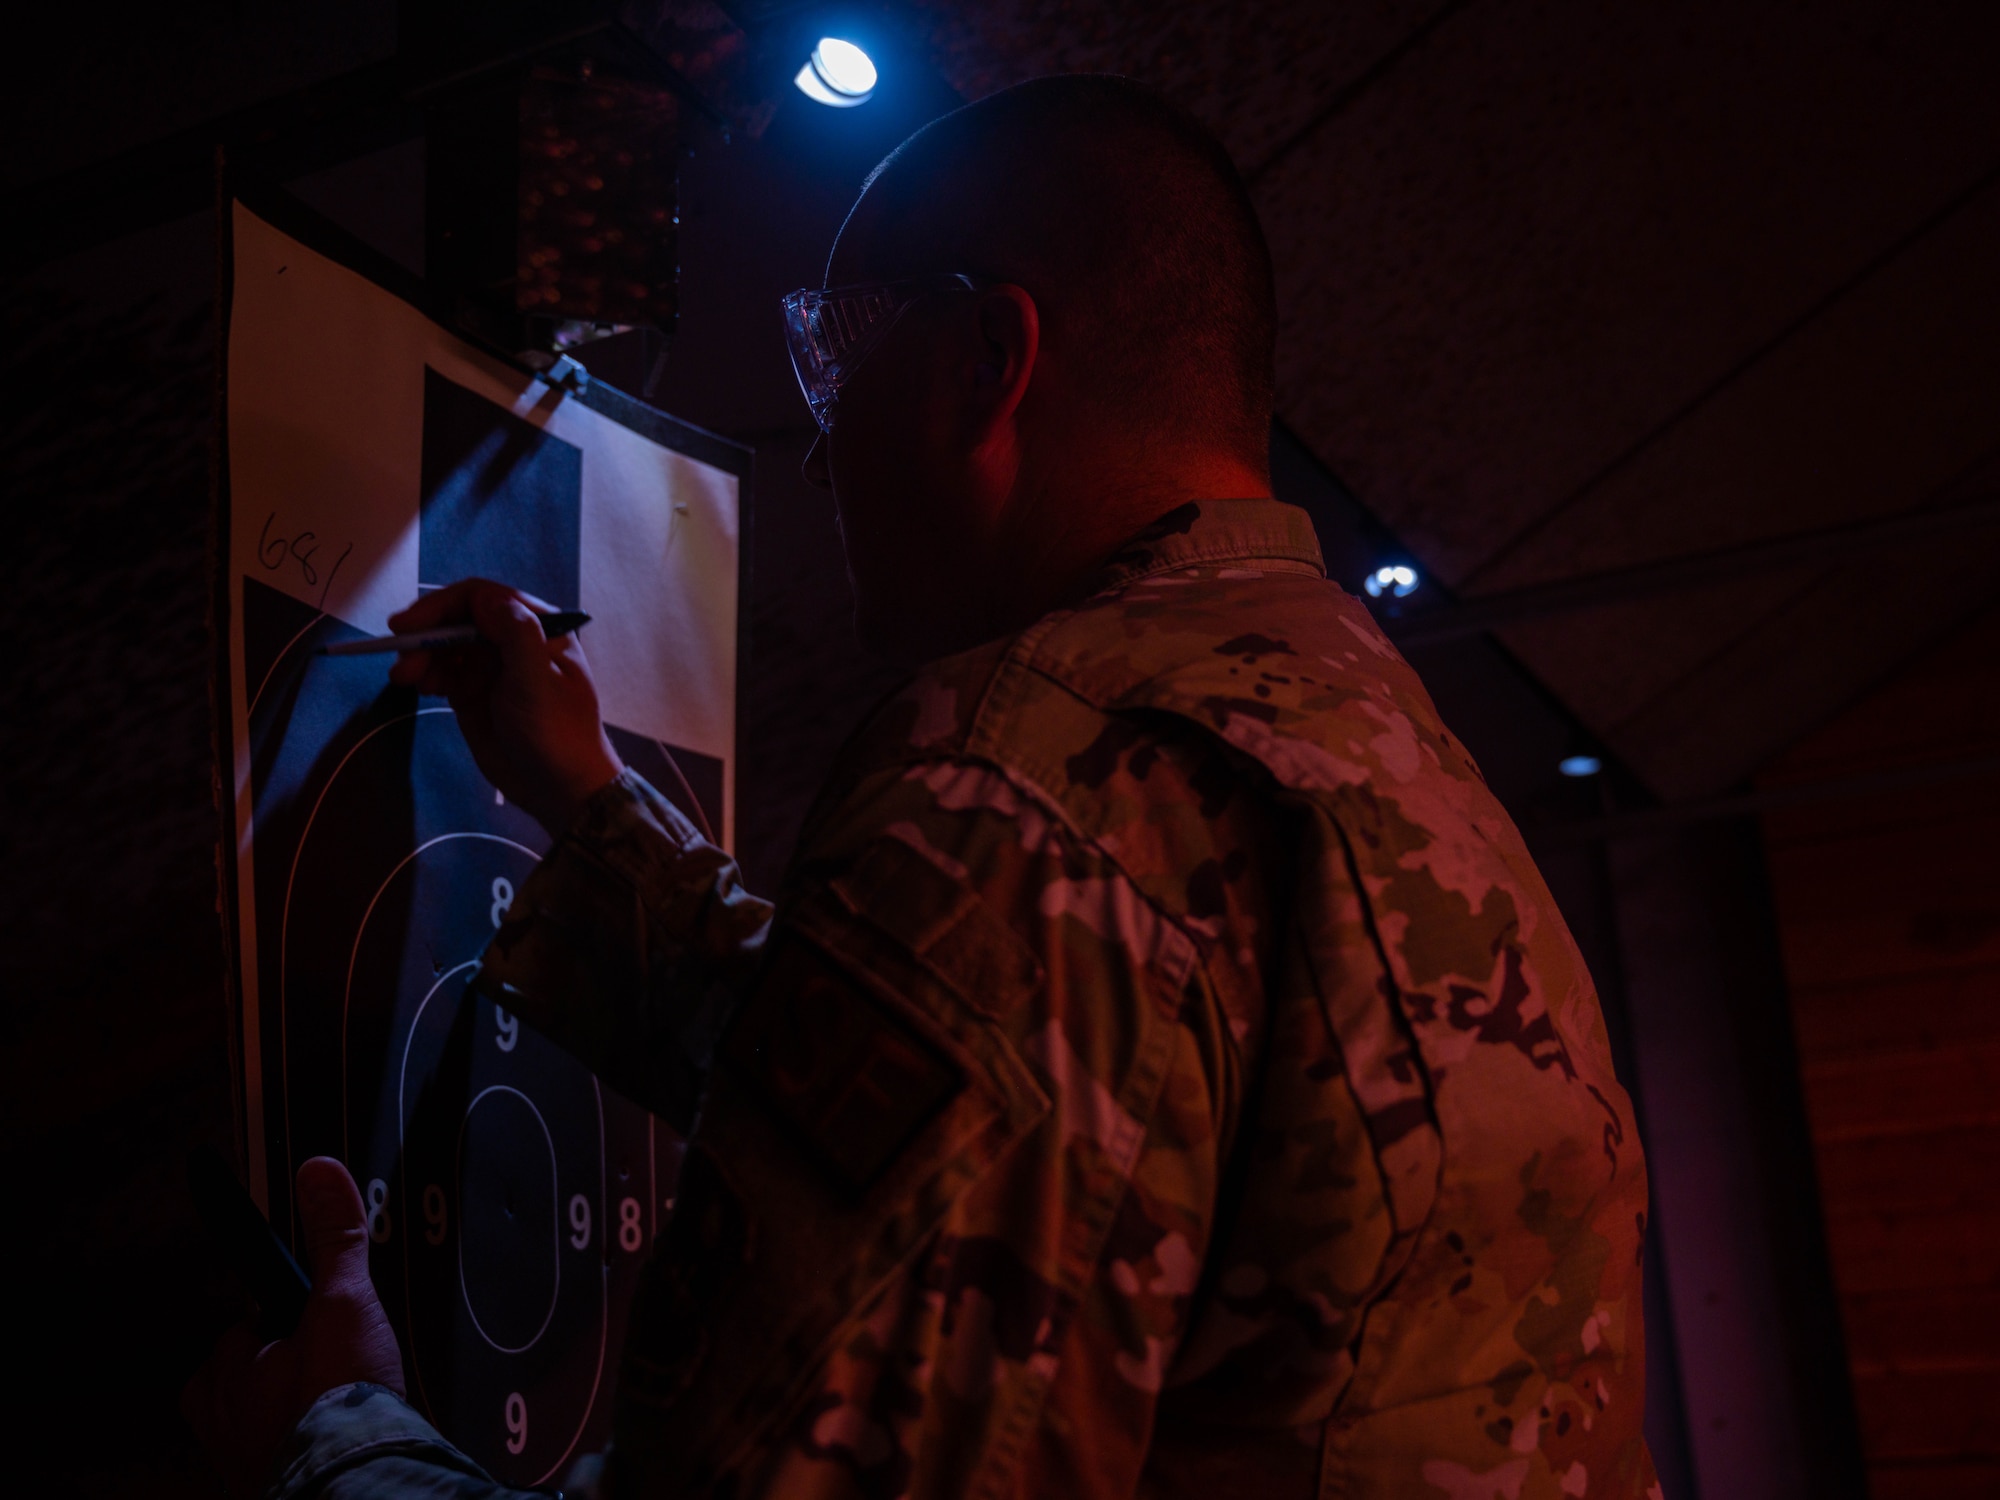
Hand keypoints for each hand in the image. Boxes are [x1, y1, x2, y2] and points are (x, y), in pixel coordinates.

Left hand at [183, 1158, 407, 1498]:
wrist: (357, 1479)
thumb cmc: (334, 1402)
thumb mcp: (340, 1302)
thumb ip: (333, 1239)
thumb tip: (318, 1173)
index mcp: (223, 1378)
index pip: (239, 1331)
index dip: (277, 1318)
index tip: (306, 1314)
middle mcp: (222, 1427)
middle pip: (246, 1378)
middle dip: (282, 1363)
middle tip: (329, 1353)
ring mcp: (246, 1464)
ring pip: (263, 1421)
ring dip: (295, 1407)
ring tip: (341, 1396)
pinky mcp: (278, 1487)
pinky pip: (285, 1456)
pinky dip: (309, 1442)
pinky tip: (343, 1432)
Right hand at [386, 580, 623, 833]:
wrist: (559, 787)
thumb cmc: (556, 732)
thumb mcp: (537, 682)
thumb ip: (516, 635)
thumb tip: (487, 599)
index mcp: (537, 627)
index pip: (482, 598)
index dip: (441, 606)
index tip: (409, 627)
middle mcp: (513, 640)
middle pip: (457, 619)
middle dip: (426, 635)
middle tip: (401, 661)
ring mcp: (492, 666)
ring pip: (445, 645)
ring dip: (421, 656)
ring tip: (406, 679)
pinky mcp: (474, 692)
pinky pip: (443, 671)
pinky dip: (426, 674)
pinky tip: (419, 687)